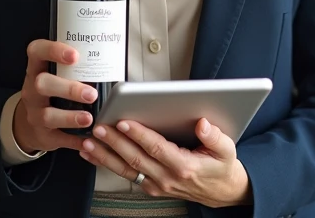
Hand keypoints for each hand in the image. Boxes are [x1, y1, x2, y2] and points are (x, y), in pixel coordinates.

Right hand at [12, 39, 98, 153]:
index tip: (75, 55)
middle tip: (91, 93)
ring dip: (70, 117)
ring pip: (48, 115)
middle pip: (42, 84)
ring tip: (89, 118)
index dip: (53, 50)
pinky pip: (59, 139)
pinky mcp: (43, 135)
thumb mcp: (55, 76)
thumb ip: (75, 67)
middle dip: (68, 88)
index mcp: (37, 69)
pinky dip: (75, 141)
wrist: (29, 124)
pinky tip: (89, 140)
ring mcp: (35, 113)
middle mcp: (32, 90)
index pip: (37, 51)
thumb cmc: (53, 92)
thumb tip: (115, 57)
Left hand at [78, 118, 252, 207]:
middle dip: (115, 142)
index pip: (157, 148)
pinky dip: (107, 164)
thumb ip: (215, 137)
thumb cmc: (221, 167)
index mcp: (185, 167)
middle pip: (136, 158)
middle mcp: (167, 178)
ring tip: (87, 142)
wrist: (221, 192)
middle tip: (99, 127)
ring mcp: (157, 185)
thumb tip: (203, 124)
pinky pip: (126, 175)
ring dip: (104, 155)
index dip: (139, 135)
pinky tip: (93, 154)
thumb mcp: (227, 150)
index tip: (124, 122)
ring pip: (126, 169)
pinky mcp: (150, 187)